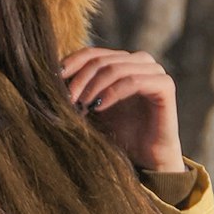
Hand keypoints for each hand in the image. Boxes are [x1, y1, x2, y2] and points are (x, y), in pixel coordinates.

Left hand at [60, 48, 185, 170]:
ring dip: (93, 86)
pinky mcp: (164, 85)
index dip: (71, 64)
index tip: (54, 81)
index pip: (91, 53)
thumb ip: (77, 91)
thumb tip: (49, 76)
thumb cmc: (118, 135)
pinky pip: (134, 80)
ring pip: (115, 67)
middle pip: (101, 58)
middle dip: (79, 79)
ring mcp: (153, 71)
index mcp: (121, 62)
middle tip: (67, 100)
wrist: (145, 160)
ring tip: (81, 106)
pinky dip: (112, 92)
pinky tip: (99, 107)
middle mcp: (138, 61)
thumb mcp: (91, 109)